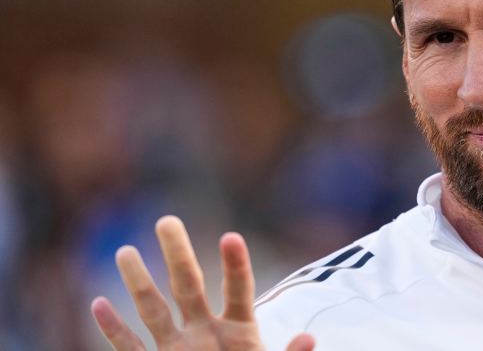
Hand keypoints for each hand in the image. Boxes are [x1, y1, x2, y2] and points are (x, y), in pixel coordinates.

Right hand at [91, 215, 314, 350]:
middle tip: (167, 220)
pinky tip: (98, 304)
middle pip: (189, 287)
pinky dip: (114, 330)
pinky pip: (131, 349)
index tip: (230, 236)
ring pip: (154, 311)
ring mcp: (180, 350)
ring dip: (139, 283)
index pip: (238, 291)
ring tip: (125, 251)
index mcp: (241, 331)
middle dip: (178, 255)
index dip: (235, 265)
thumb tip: (309, 338)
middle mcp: (206, 333)